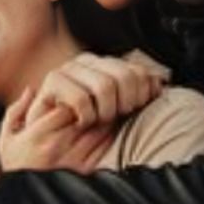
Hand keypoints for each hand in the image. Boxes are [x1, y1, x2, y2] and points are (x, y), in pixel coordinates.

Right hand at [0, 87, 115, 172]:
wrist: (21, 199)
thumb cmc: (14, 165)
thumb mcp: (7, 137)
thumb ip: (16, 111)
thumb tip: (31, 89)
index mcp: (37, 134)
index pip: (64, 106)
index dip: (72, 97)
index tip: (72, 96)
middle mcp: (56, 146)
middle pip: (85, 115)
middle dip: (91, 105)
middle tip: (94, 98)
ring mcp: (72, 159)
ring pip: (98, 129)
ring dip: (104, 117)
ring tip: (103, 110)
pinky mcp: (85, 170)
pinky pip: (103, 146)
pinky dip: (108, 134)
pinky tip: (106, 129)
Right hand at [28, 52, 166, 128]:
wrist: (43, 142)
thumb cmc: (81, 128)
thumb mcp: (112, 111)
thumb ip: (135, 95)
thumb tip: (160, 83)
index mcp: (105, 64)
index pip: (138, 70)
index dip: (143, 93)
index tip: (134, 110)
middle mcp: (88, 61)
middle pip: (126, 76)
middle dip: (126, 103)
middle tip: (114, 117)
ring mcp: (69, 68)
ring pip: (105, 86)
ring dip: (105, 111)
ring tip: (96, 121)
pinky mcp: (53, 81)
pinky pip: (81, 98)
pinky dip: (86, 116)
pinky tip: (81, 122)